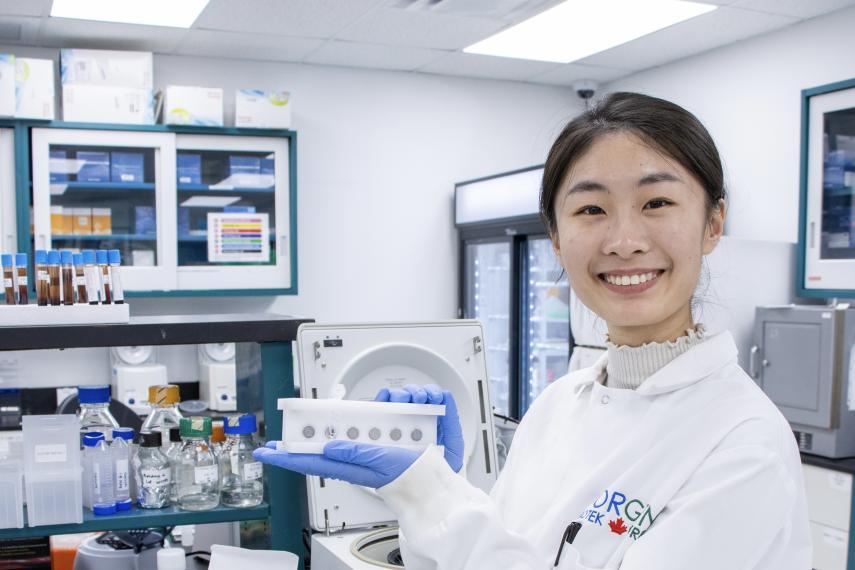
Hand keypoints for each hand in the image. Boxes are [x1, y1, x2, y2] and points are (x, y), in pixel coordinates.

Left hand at [253, 384, 464, 487]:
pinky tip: (426, 403)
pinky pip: (406, 401)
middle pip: (351, 419)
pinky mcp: (408, 424)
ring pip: (383, 401)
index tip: (265, 450)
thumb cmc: (414, 479)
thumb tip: (329, 446)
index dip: (288, 454)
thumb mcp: (383, 465)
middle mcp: (367, 444)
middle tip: (378, 401)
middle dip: (368, 404)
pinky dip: (419, 398)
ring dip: (401, 398)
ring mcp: (387, 433)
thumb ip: (356, 453)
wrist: (443, 484)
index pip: (314, 455)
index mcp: (354, 459)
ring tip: (413, 405)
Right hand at [374, 384, 463, 472]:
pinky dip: (381, 400)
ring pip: (396, 399)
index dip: (430, 391)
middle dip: (414, 392)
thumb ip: (452, 419)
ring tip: (404, 402)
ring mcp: (399, 422)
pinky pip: (380, 409)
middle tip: (418, 399)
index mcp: (431, 417)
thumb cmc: (443, 465)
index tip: (433, 397)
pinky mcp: (385, 428)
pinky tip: (385, 401)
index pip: (429, 396)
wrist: (431, 487)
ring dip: (399, 395)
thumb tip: (446, 396)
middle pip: (411, 395)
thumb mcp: (452, 441)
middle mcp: (414, 417)